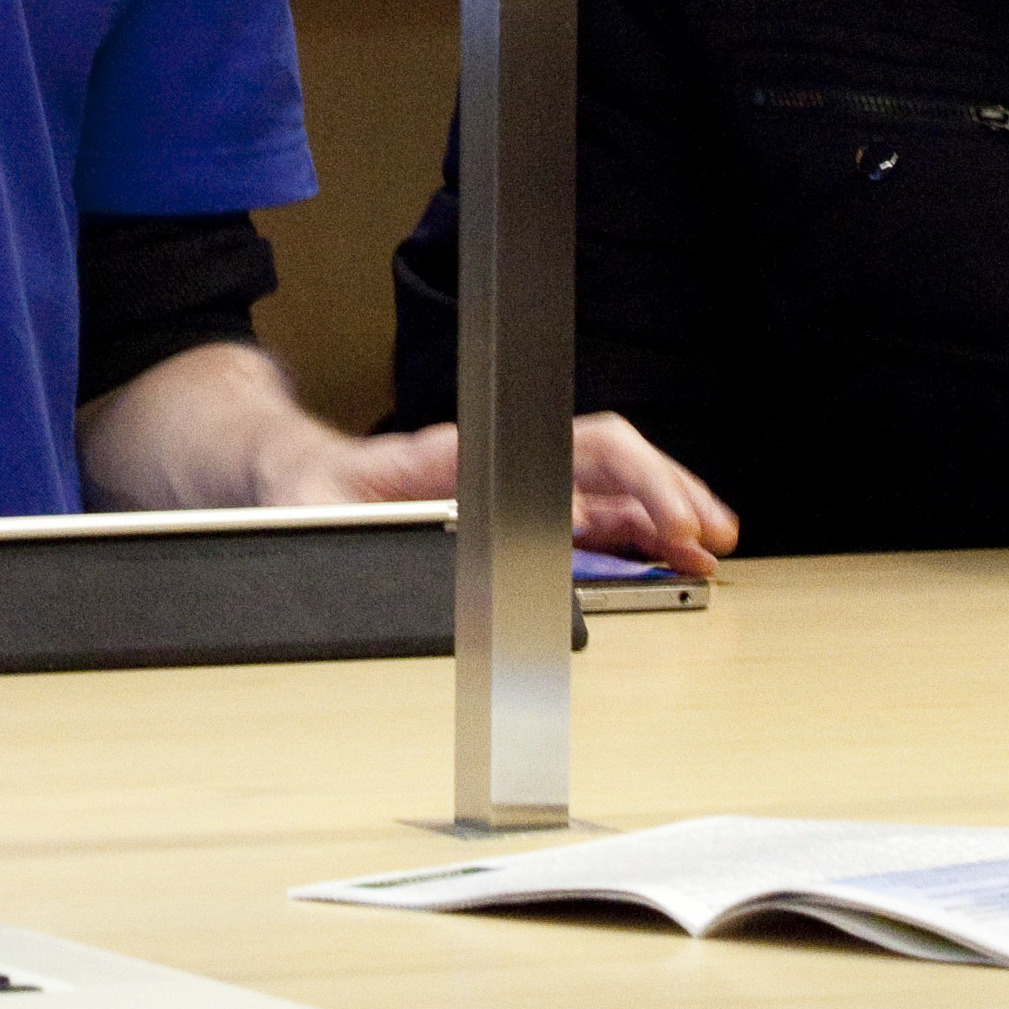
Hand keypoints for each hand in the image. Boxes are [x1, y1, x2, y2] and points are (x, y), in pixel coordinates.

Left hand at [325, 412, 736, 577]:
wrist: (297, 482)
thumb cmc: (312, 494)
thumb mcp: (325, 511)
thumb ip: (370, 531)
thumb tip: (431, 558)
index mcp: (464, 456)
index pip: (565, 450)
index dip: (627, 482)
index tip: (663, 521)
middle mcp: (501, 466)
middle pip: (606, 463)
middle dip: (668, 493)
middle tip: (711, 535)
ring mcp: (514, 488)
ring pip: (609, 491)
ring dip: (666, 513)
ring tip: (712, 546)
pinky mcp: (514, 516)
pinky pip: (590, 520)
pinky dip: (639, 536)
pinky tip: (672, 554)